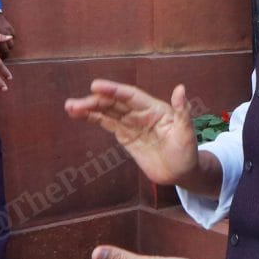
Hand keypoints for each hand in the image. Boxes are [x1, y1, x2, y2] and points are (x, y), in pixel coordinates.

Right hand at [64, 80, 205, 186]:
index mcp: (154, 108)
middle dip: (94, 102)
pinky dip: (93, 118)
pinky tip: (78, 114)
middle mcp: (140, 112)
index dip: (113, 90)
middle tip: (74, 104)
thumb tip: (180, 89)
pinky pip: (107, 124)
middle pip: (114, 103)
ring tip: (70, 107)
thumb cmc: (188, 152)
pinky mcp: (125, 136)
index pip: (130, 96)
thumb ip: (182, 111)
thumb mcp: (187, 132)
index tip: (95, 86)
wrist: (182, 173)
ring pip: (107, 112)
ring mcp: (131, 124)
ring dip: (89, 108)